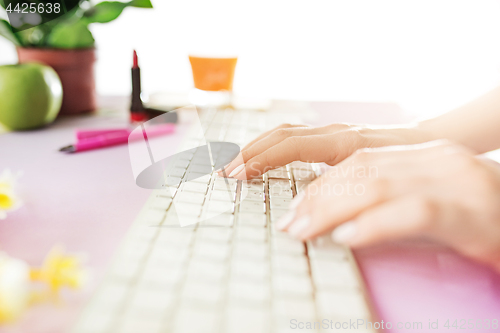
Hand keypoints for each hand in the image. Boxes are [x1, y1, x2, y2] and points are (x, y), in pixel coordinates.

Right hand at [218, 122, 430, 179]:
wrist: (431, 140)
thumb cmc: (411, 163)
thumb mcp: (386, 180)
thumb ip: (351, 192)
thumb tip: (314, 214)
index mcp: (344, 142)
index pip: (289, 146)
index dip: (259, 159)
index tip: (236, 176)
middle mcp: (333, 133)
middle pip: (279, 135)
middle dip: (248, 152)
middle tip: (222, 173)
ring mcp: (331, 133)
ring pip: (284, 133)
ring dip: (256, 148)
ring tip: (233, 167)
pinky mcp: (331, 138)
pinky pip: (294, 138)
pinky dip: (272, 148)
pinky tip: (261, 162)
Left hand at [278, 140, 499, 271]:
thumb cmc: (484, 214)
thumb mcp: (434, 196)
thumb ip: (393, 195)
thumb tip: (342, 214)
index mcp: (424, 154)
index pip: (358, 161)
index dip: (321, 183)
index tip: (296, 206)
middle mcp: (436, 159)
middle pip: (359, 171)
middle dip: (317, 197)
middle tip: (290, 223)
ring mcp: (453, 181)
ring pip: (376, 186)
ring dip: (331, 210)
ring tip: (304, 231)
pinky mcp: (470, 212)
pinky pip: (412, 212)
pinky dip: (374, 224)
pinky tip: (346, 237)